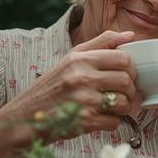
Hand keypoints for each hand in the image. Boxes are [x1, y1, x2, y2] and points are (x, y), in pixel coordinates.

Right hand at [2, 30, 137, 136]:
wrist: (26, 116)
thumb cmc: (53, 85)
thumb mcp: (72, 57)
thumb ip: (102, 43)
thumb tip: (130, 35)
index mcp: (80, 59)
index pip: (122, 58)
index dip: (131, 68)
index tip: (127, 74)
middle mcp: (82, 78)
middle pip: (126, 80)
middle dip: (130, 89)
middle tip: (124, 92)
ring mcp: (84, 101)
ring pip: (123, 103)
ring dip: (123, 107)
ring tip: (113, 105)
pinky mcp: (84, 122)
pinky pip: (114, 122)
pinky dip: (112, 122)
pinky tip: (101, 117)